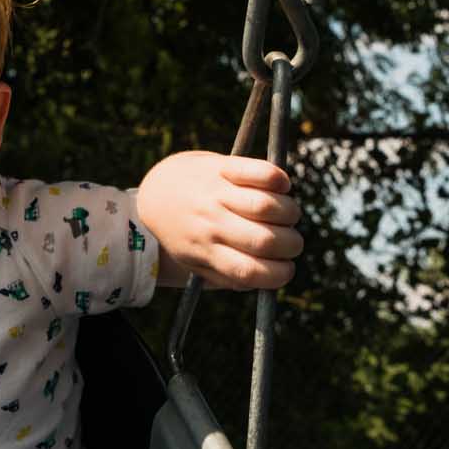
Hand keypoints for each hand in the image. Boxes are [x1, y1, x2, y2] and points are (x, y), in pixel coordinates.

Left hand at [137, 151, 303, 289]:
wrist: (157, 192)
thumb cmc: (185, 233)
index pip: (251, 272)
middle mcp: (211, 224)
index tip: (286, 268)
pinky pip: (259, 172)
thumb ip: (227, 276)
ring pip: (267, 206)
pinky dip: (279, 179)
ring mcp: (216, 194)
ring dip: (290, 212)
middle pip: (266, 240)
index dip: (280, 274)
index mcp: (207, 253)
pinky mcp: (222, 167)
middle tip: (290, 239)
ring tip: (286, 214)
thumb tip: (268, 280)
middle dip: (292, 244)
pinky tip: (279, 186)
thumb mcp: (196, 262)